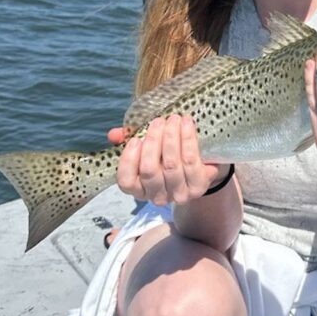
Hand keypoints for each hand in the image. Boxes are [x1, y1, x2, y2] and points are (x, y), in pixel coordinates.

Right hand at [112, 115, 226, 204]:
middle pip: (149, 170)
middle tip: (158, 121)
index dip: (129, 160)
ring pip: (171, 165)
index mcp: (140, 188)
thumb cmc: (167, 155)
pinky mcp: (198, 187)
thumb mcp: (147, 147)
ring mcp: (178, 194)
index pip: (126, 181)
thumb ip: (129, 141)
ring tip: (173, 119)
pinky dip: (188, 139)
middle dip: (153, 141)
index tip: (136, 139)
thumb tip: (114, 134)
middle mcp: (157, 196)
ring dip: (171, 138)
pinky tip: (186, 124)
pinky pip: (191, 161)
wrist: (202, 164)